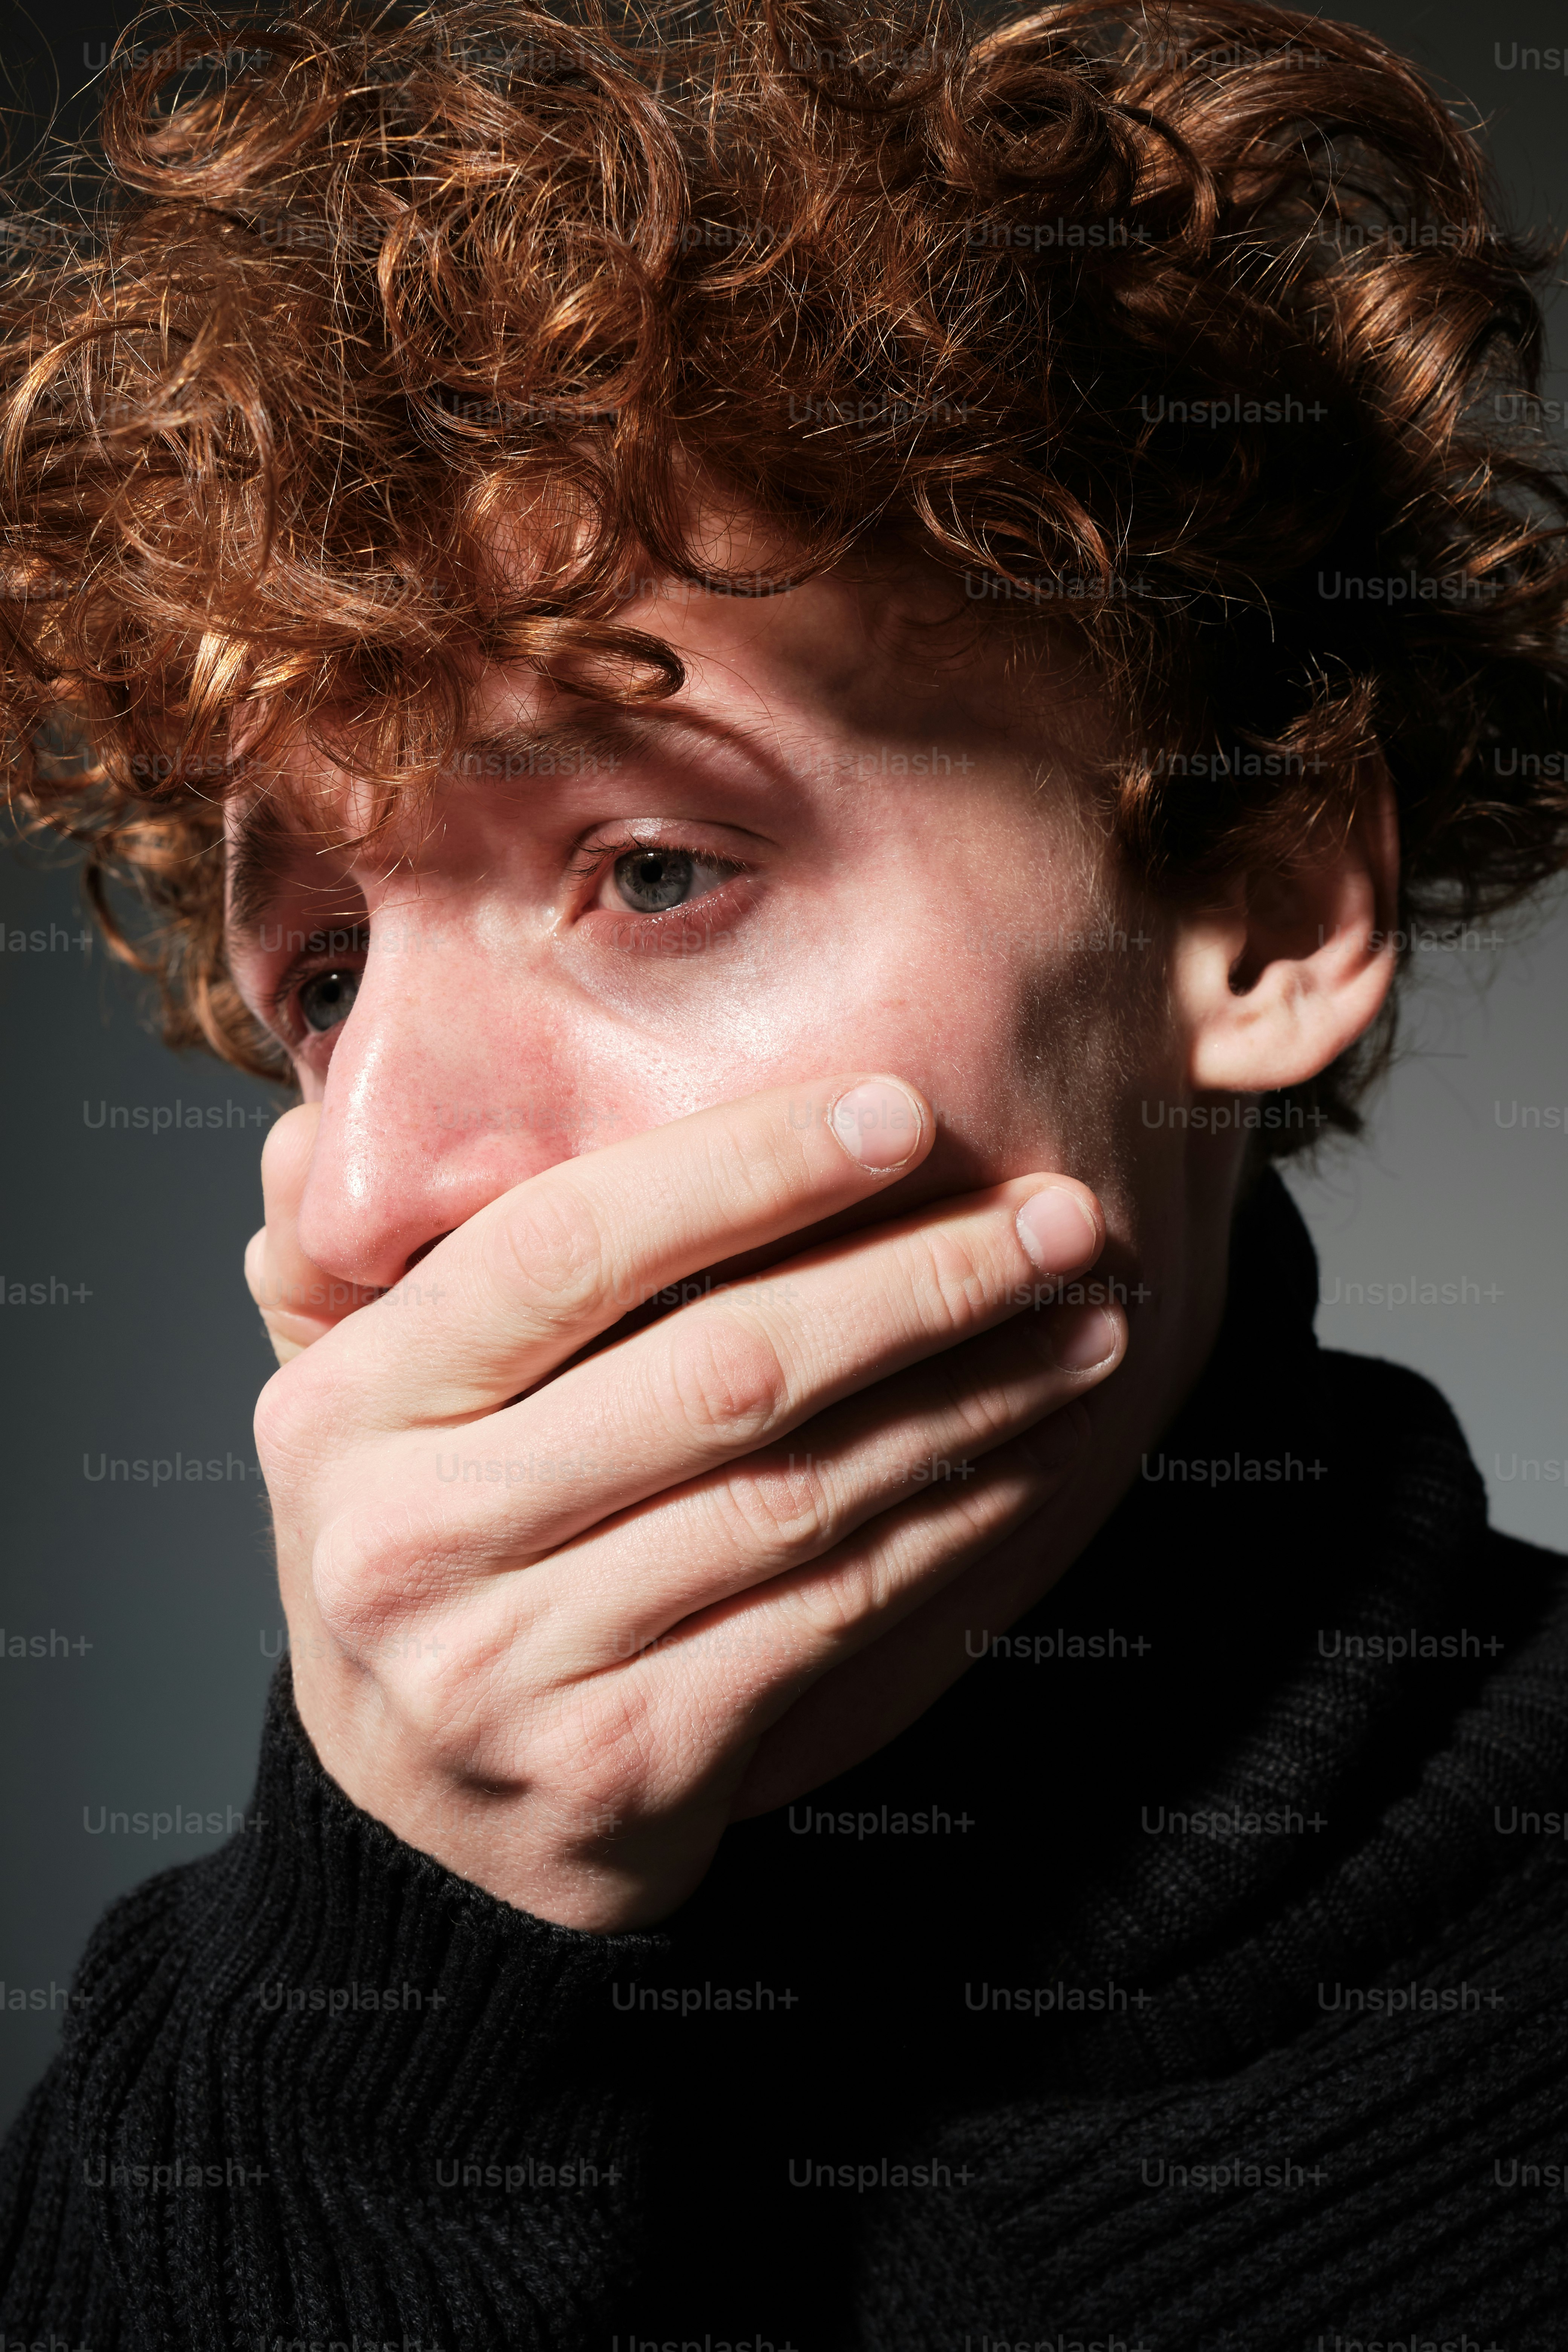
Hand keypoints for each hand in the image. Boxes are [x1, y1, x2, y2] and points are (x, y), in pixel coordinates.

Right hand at [247, 1078, 1126, 1928]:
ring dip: (971, 1397)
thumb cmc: (423, 1556)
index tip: (900, 1112)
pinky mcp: (631, 1764)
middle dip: (915, 1280)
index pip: (565, 1249)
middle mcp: (414, 1538)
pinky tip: (1037, 1453)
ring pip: (798, 1495)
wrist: (420, 1835)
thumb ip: (344, 1260)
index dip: (744, 1171)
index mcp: (344, 1411)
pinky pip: (832, 1614)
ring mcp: (517, 1665)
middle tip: (1059, 1217)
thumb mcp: (351, 1409)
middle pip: (718, 1373)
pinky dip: (952, 1524)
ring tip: (1089, 1320)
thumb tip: (337, 1124)